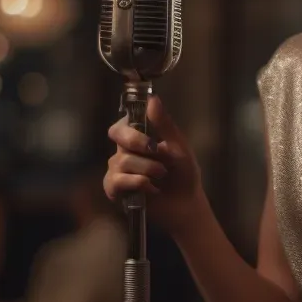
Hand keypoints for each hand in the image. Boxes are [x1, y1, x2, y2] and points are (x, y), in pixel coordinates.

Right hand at [104, 95, 203, 234]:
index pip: (123, 122)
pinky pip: (117, 181)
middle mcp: (124, 151)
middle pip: (116, 134)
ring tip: (162, 176)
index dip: (131, 124)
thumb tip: (153, 98)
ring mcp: (117, 170)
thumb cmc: (183, 173)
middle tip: (156, 150)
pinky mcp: (115, 190)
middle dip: (137, 141)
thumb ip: (164, 124)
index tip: (147, 130)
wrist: (186, 203)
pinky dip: (138, 184)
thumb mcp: (178, 146)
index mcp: (138, 138)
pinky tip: (151, 189)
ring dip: (147, 168)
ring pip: (122, 160)